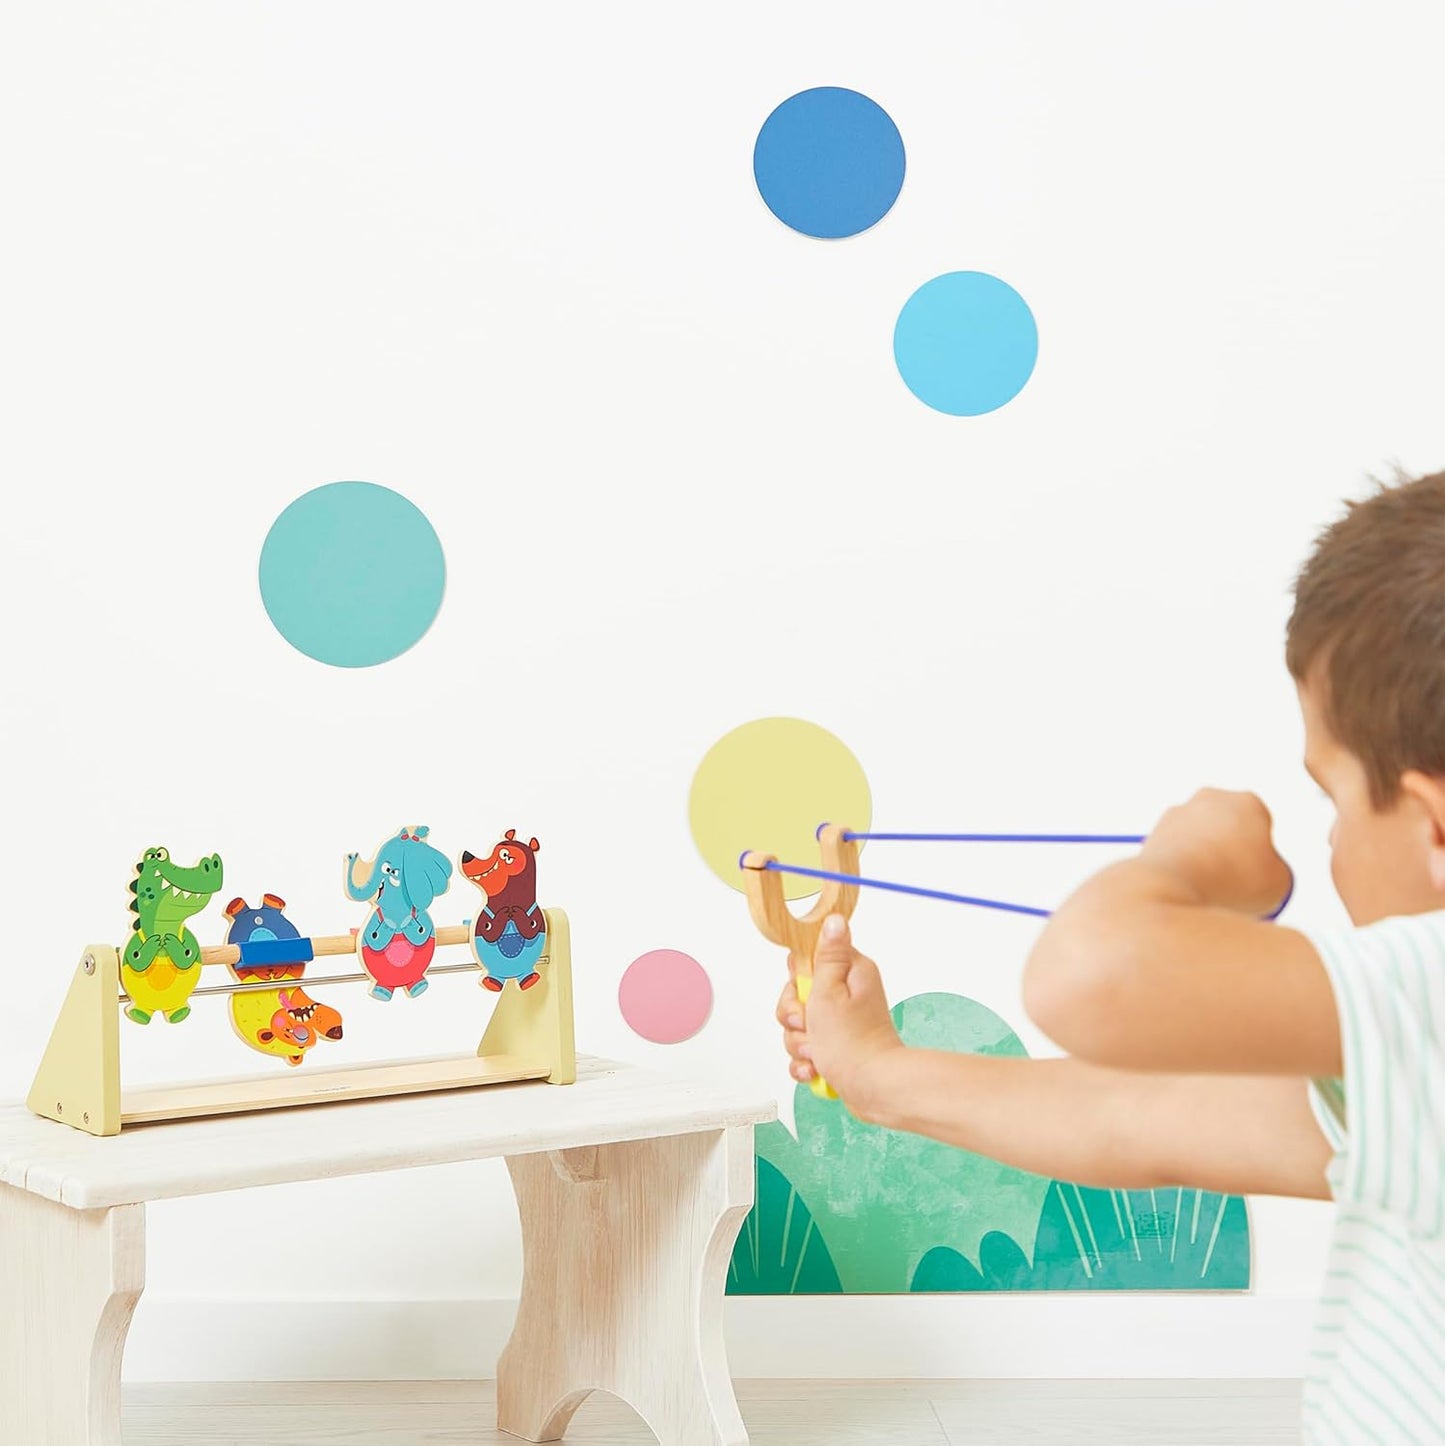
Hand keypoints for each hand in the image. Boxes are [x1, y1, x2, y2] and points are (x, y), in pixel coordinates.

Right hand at [775, 915, 902, 1110]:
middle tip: (807, 1026)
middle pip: (798, 996)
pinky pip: (806, 1052)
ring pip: (799, 1027)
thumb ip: (826, 955)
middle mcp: (847, 997)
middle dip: (794, 1017)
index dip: (798, 979)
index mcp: (850, 973)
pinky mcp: (836, 1049)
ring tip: (817, 1053)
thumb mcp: (830, 990)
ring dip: (800, 1044)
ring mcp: (841, 1025)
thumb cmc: (851, 1041)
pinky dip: (806, 1063)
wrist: (873, 1089)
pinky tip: (816, 1069)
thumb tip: (835, 919)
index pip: (810, 960)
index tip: (803, 994)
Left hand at [1141, 788, 1292, 915]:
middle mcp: (1208, 799)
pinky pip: (1176, 854)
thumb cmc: (1228, 883)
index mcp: (1247, 802)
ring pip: (1199, 841)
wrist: (1173, 892)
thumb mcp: (1279, 882)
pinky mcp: (1152, 834)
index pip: (1262, 826)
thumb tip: (1258, 874)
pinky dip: (1181, 869)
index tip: (1256, 875)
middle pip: (1227, 829)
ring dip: (1204, 861)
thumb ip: (1275, 869)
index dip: (1262, 856)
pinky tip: (1186, 888)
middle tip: (1234, 885)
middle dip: (1230, 853)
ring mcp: (1176, 814)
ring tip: (1208, 891)